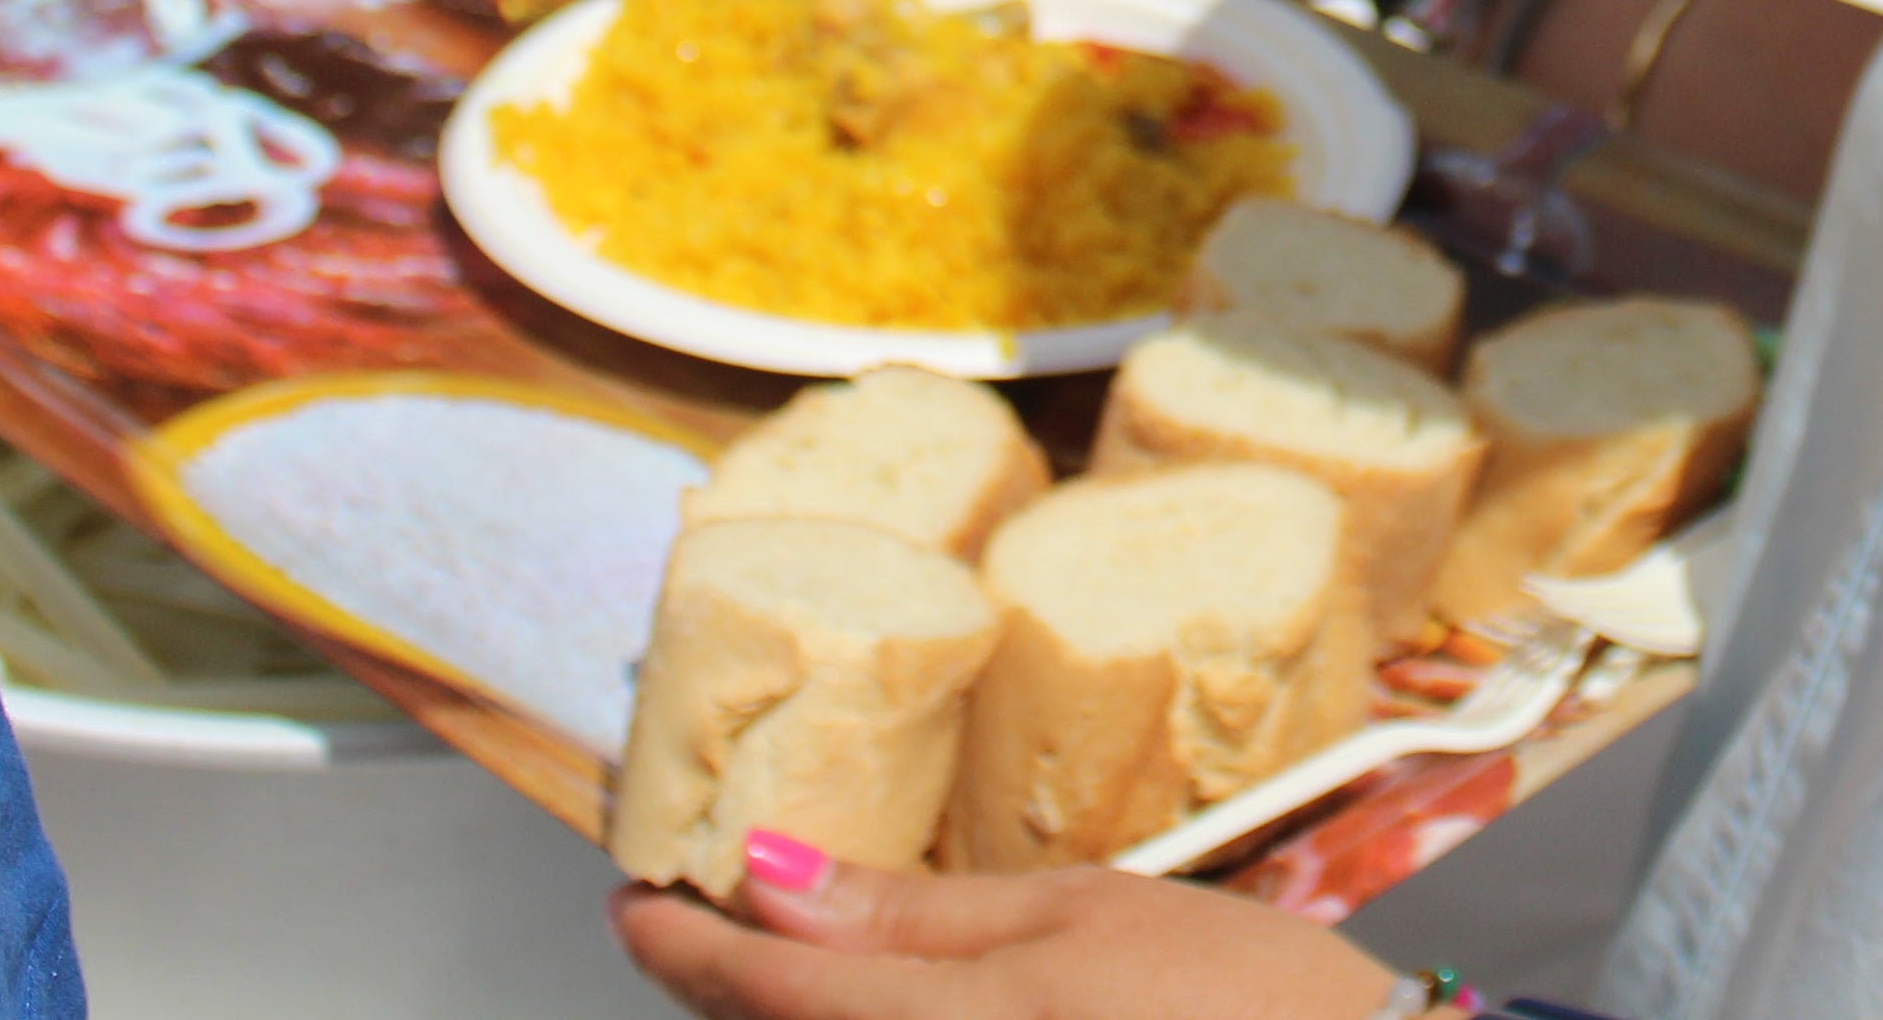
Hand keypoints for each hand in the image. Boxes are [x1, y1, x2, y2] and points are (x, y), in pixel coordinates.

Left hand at [612, 840, 1392, 1019]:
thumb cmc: (1250, 1003)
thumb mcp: (1084, 916)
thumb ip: (916, 915)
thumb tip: (771, 876)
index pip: (764, 996)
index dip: (680, 944)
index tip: (633, 898)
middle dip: (730, 989)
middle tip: (705, 916)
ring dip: (794, 1019)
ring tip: (788, 966)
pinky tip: (869, 1010)